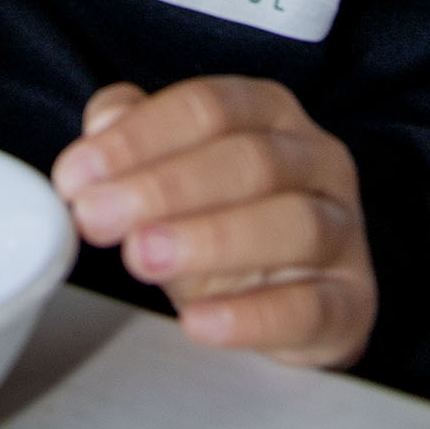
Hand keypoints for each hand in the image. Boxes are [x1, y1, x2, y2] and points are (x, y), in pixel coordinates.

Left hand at [51, 78, 376, 368]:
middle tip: (98, 217)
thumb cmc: (224, 216)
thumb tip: (101, 127)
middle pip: (249, 160)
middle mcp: (317, 160)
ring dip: (210, 239)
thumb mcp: (170, 169)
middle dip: (164, 187)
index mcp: (269, 112)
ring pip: (293, 223)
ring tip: (141, 256)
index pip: (207, 107)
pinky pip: (311, 307)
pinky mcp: (352, 303)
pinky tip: (198, 321)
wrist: (294, 293)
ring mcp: (343, 230)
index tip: (77, 174)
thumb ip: (132, 135)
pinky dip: (251, 316)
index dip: (138, 138)